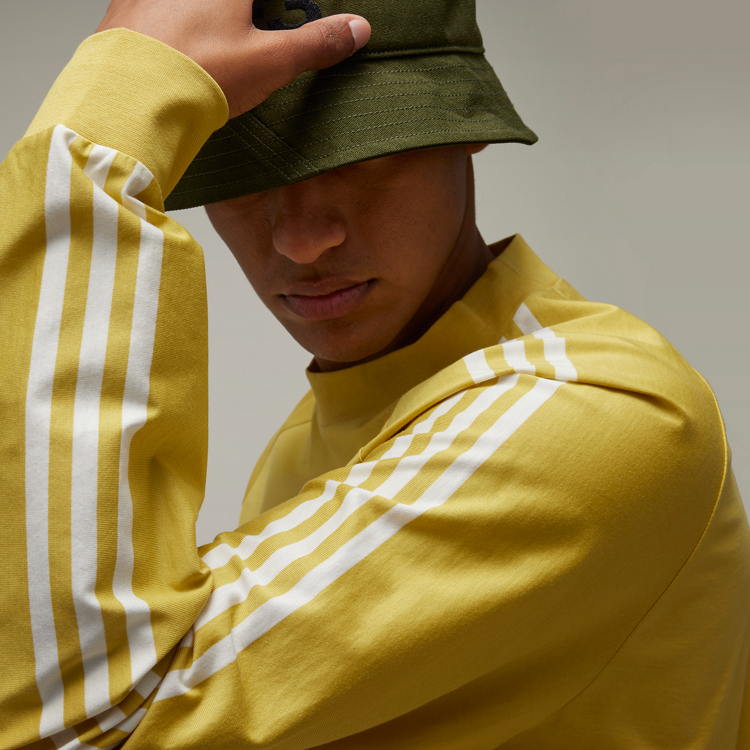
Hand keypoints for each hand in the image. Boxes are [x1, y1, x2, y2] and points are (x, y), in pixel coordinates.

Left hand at [96, 0, 370, 117]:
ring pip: (193, 6)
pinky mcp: (125, 8)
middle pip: (232, 2)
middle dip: (251, 13)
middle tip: (261, 28)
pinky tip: (185, 51)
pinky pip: (160, 9)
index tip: (283, 16)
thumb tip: (356, 29)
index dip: (280, 7)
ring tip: (220, 50)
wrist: (130, 99)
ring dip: (211, 19)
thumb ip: (316, 43)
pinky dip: (177, 23)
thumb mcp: (271, 61)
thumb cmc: (199, 75)